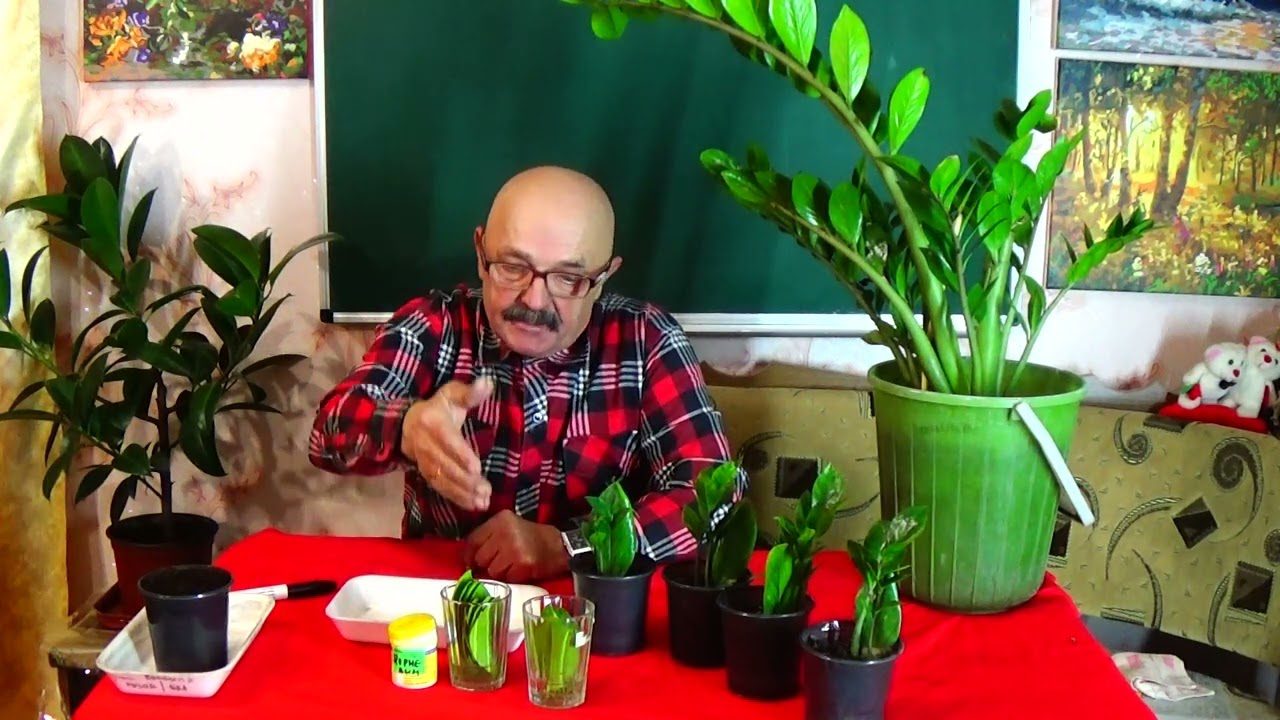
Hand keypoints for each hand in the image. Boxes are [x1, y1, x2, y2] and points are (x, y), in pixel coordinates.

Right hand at [400, 377, 493, 511]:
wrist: (407, 423)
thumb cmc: (438, 407)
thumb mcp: (451, 394)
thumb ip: (469, 392)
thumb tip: (487, 383)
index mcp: (432, 421)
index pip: (447, 440)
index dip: (460, 455)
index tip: (476, 468)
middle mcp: (424, 443)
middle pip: (445, 464)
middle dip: (466, 480)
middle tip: (486, 490)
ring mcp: (422, 460)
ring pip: (442, 479)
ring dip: (462, 492)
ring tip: (483, 501)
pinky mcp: (424, 473)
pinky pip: (439, 487)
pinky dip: (456, 497)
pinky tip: (473, 505)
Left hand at [462, 510, 567, 582]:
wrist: (560, 546)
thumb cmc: (532, 538)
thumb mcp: (510, 527)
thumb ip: (489, 537)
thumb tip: (468, 559)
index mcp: (500, 520)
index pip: (473, 540)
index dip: (469, 555)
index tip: (471, 562)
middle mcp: (505, 531)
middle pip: (480, 557)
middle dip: (487, 564)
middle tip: (501, 562)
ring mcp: (514, 548)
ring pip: (491, 570)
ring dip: (500, 573)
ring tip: (513, 565)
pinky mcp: (522, 563)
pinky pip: (506, 578)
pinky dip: (512, 578)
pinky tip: (521, 570)